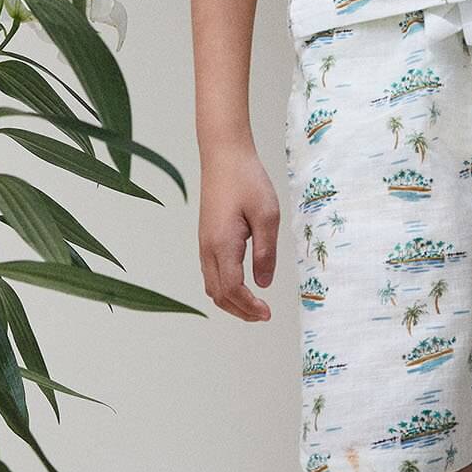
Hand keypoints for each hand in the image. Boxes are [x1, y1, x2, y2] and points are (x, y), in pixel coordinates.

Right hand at [198, 144, 279, 320]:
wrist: (224, 156)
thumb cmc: (247, 180)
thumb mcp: (267, 215)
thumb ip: (266, 252)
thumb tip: (264, 284)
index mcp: (222, 245)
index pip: (232, 290)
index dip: (249, 307)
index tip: (268, 313)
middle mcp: (208, 248)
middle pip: (218, 294)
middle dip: (240, 311)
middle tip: (263, 315)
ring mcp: (204, 243)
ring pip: (211, 285)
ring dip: (231, 301)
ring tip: (254, 306)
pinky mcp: (206, 237)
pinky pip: (210, 273)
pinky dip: (224, 288)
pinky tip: (241, 285)